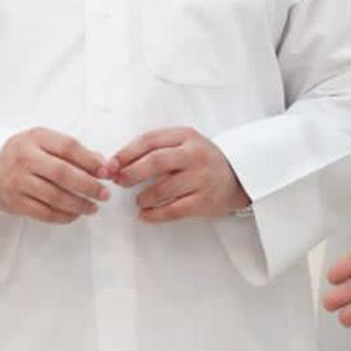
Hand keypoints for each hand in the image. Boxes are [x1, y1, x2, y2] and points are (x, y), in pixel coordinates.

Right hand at [0, 128, 110, 223]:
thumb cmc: (23, 153)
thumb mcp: (44, 142)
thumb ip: (71, 151)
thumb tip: (101, 165)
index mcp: (35, 138)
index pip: (68, 147)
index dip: (90, 160)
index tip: (106, 171)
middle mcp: (25, 158)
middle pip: (63, 174)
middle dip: (88, 186)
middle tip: (104, 194)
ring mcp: (18, 181)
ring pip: (55, 196)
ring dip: (79, 204)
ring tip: (93, 207)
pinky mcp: (15, 202)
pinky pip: (44, 213)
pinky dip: (64, 216)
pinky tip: (75, 214)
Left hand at [109, 127, 249, 221]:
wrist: (238, 177)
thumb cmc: (202, 160)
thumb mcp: (183, 144)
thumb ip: (156, 148)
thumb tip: (118, 163)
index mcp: (186, 136)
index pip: (150, 140)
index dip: (126, 153)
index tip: (111, 164)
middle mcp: (194, 155)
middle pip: (155, 162)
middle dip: (131, 173)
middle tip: (119, 181)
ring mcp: (201, 178)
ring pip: (162, 189)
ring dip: (143, 197)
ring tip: (137, 200)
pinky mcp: (204, 201)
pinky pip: (173, 210)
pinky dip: (154, 215)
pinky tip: (144, 215)